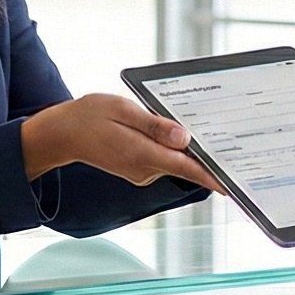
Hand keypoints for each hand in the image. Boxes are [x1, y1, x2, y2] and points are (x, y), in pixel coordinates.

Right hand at [23, 94, 221, 191]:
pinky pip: (163, 160)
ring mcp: (140, 172)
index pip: (185, 168)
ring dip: (184, 148)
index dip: (211, 176)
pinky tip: (165, 134)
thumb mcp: (122, 110)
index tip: (231, 185)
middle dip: (203, 154)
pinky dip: (170, 149)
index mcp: (141, 154)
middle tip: (223, 140)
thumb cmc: (89, 116)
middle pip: (184, 164)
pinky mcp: (138, 170)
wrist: (63, 134)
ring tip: (182, 127)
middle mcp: (143, 169)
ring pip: (174, 161)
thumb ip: (154, 125)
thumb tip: (184, 137)